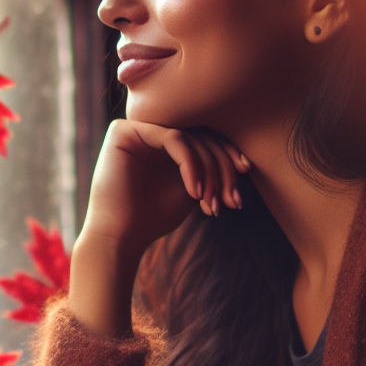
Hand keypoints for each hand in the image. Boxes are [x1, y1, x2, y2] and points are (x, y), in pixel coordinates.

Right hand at [70, 121, 247, 336]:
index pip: (202, 137)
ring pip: (189, 137)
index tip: (245, 175)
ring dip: (208, 171)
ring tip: (211, 202)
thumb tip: (244, 158)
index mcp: (160, 142)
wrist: (120, 237)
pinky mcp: (124, 131)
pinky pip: (173, 139)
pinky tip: (195, 193)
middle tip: (231, 199)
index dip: (227, 154)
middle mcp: (147, 130)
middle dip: (221, 168)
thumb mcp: (191, 188)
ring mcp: (135, 128)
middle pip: (199, 135)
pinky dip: (191, 166)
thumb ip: (209, 168)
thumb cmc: (152, 217)